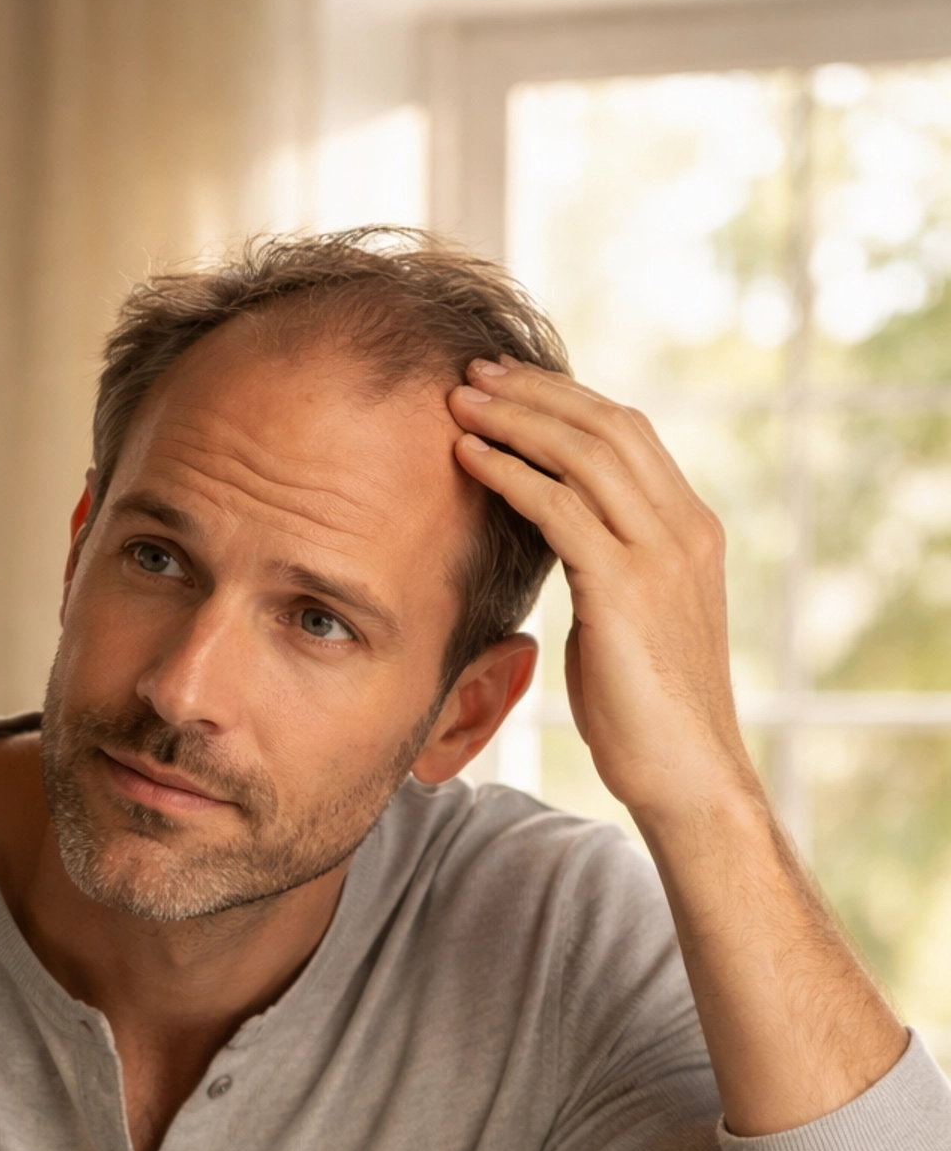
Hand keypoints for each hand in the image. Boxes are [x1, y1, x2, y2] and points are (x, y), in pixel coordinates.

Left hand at [448, 359, 752, 825]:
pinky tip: (467, 459)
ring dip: (516, 421)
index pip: (628, 434)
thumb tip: (560, 544)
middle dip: (536, 392)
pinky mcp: (626, 589)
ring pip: (584, 454)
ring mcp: (661, 555)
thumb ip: (603, 571)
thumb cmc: (646, 716)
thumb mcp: (628, 623)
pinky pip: (561, 509)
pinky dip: (511, 475)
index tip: (509, 384)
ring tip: (459, 402)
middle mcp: (684, 530)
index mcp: (690, 531)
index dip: (565, 401)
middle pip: (606, 425)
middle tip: (474, 373)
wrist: (687, 777)